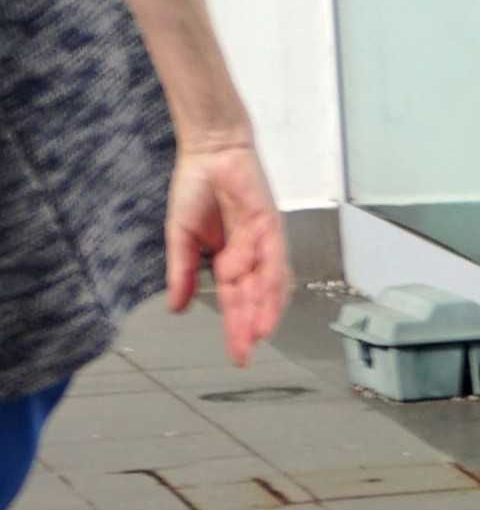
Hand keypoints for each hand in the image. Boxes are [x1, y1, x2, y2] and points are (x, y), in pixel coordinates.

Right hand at [162, 139, 290, 366]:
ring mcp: (264, 241)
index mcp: (233, 261)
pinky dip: (270, 275)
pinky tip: (265, 296)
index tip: (238, 357)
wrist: (208, 152)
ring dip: (265, 308)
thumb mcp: (181, 238)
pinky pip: (273, 254)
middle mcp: (253, 256)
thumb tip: (176, 308)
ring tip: (258, 334)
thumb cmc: (196, 190)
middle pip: (255, 298)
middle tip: (244, 354)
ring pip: (269, 282)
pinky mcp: (270, 224)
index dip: (237, 329)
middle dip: (249, 327)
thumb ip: (182, 273)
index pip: (237, 301)